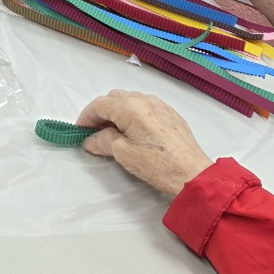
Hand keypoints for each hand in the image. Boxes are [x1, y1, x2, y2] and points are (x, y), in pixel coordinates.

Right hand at [77, 91, 212, 197]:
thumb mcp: (123, 154)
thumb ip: (103, 141)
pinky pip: (146, 106)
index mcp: (130, 107)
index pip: (100, 104)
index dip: (86, 117)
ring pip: (131, 100)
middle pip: (114, 98)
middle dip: (101, 112)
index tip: (80, 131)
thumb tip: (90, 139)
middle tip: (95, 132)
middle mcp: (145, 100)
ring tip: (115, 132)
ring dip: (118, 112)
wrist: (193, 175)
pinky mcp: (171, 114)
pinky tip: (135, 132)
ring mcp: (160, 105)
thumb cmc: (157, 165)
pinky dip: (134, 114)